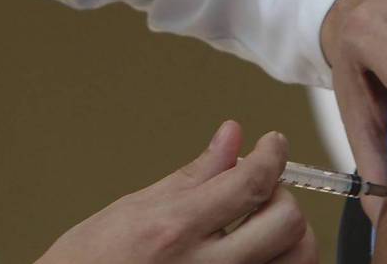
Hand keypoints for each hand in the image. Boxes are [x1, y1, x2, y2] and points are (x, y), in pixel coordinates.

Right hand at [36, 121, 316, 263]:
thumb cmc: (90, 263)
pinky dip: (279, 260)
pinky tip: (258, 250)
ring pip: (296, 258)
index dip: (273, 155)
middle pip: (286, 221)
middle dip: (282, 195)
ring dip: (288, 232)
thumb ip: (194, 174)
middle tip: (261, 189)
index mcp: (176, 229)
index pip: (252, 182)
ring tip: (261, 223)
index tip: (274, 144)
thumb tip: (232, 136)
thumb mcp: (135, 207)